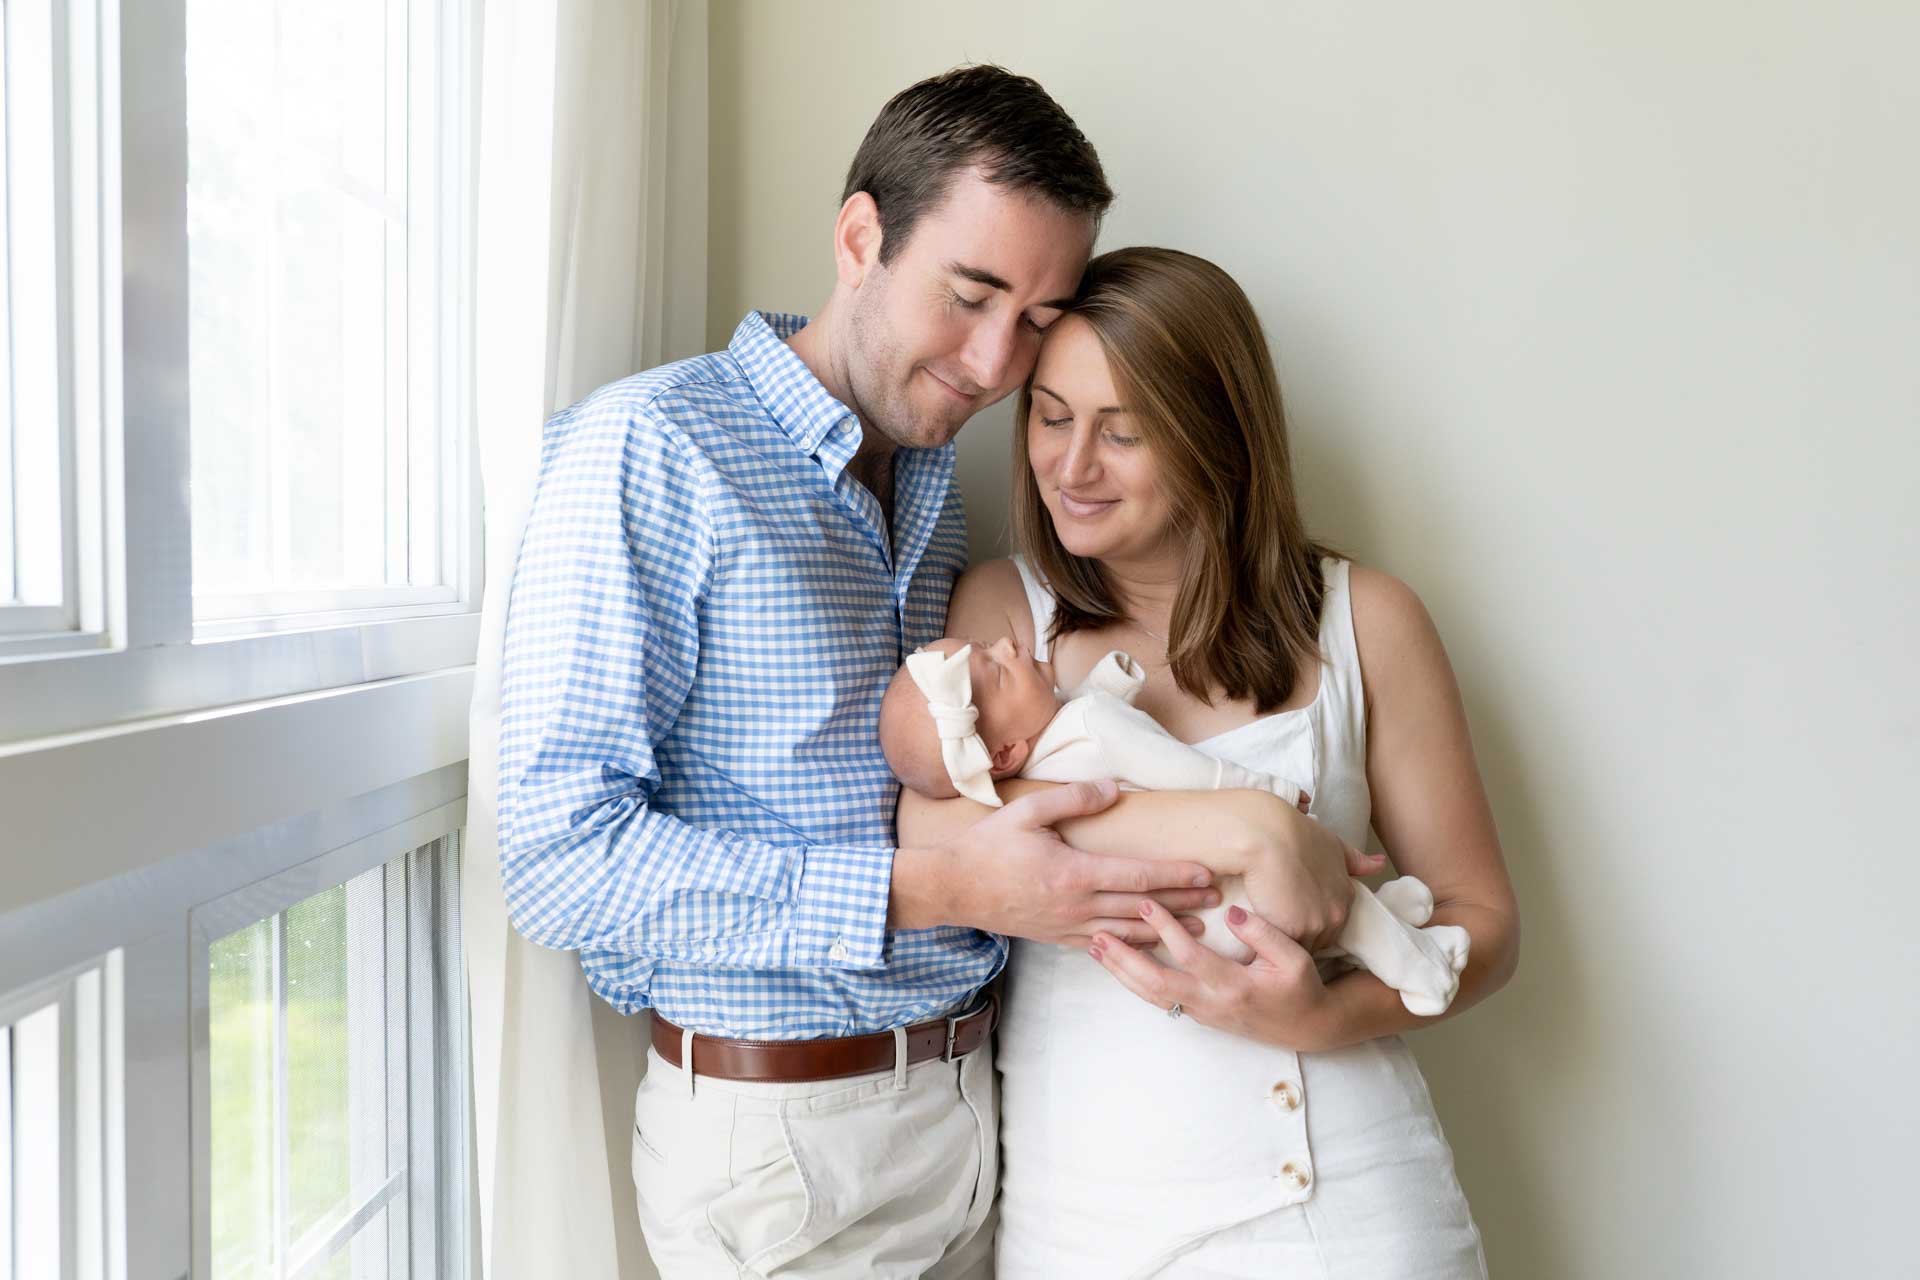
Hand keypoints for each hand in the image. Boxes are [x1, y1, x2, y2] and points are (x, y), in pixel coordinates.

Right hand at [895, 780, 1219, 947]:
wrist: (953, 888)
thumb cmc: (988, 847)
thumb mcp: (1027, 811)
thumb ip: (1073, 798)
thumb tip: (1113, 789)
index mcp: (1074, 873)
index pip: (1139, 876)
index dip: (1177, 875)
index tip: (1207, 872)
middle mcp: (1077, 906)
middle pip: (1143, 907)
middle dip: (1184, 904)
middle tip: (1218, 901)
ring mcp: (1068, 926)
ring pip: (1129, 933)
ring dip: (1167, 930)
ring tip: (1199, 930)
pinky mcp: (1057, 937)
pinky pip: (1105, 945)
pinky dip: (1134, 945)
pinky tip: (1151, 943)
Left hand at [1089, 902, 1335, 1050]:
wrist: (1307, 1026)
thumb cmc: (1301, 987)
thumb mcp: (1294, 957)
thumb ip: (1263, 933)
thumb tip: (1230, 911)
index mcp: (1235, 986)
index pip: (1191, 957)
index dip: (1166, 930)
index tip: (1146, 902)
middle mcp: (1211, 1002)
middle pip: (1157, 983)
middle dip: (1124, 960)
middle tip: (1099, 935)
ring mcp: (1202, 1011)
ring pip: (1153, 995)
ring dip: (1122, 972)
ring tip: (1096, 947)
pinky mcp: (1198, 1013)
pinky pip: (1159, 998)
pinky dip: (1135, 982)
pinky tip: (1118, 965)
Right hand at [1231, 795, 1383, 950]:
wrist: (1269, 837)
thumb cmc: (1296, 834)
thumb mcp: (1333, 844)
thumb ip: (1355, 860)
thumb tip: (1380, 863)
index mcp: (1346, 895)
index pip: (1333, 923)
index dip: (1313, 919)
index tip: (1295, 910)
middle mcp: (1337, 913)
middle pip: (1319, 939)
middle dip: (1302, 934)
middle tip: (1279, 920)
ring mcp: (1316, 925)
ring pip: (1301, 946)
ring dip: (1287, 941)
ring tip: (1266, 929)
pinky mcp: (1293, 932)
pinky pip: (1282, 947)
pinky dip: (1271, 941)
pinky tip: (1258, 932)